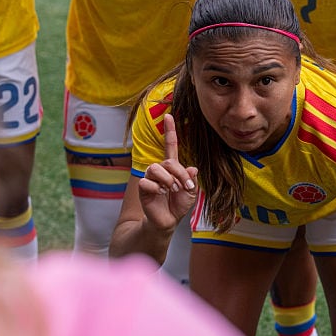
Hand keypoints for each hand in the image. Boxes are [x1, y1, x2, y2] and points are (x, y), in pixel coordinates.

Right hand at [137, 115, 197, 231]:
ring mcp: (150, 177)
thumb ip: (192, 179)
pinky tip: (161, 194)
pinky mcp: (143, 187)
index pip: (170, 145)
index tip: (169, 115)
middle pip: (168, 161)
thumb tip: (192, 168)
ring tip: (171, 190)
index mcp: (172, 167)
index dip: (170, 130)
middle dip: (179, 174)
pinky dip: (157, 189)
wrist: (167, 221)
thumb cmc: (178, 204)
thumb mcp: (191, 192)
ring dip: (168, 180)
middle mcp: (160, 169)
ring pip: (156, 168)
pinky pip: (148, 182)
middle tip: (185, 186)